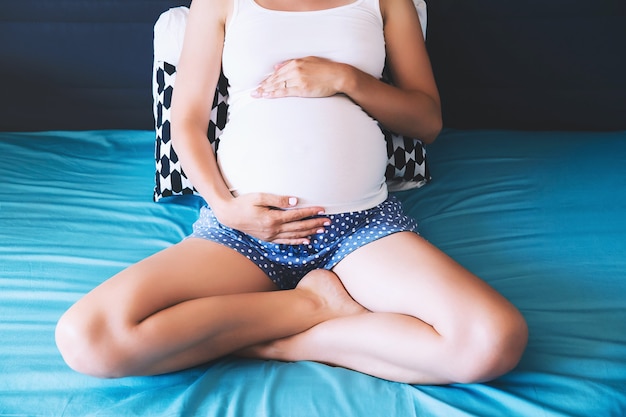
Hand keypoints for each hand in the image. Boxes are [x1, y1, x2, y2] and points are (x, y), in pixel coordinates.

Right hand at [213, 193, 328, 244]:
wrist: (229, 215)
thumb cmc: (244, 202)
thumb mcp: (260, 197)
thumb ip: (279, 199)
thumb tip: (296, 202)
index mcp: (272, 218)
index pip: (297, 215)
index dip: (311, 212)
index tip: (322, 209)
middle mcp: (273, 229)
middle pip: (299, 227)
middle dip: (315, 224)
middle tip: (328, 221)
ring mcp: (271, 236)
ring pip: (295, 235)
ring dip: (310, 233)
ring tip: (322, 230)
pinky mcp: (268, 238)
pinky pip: (286, 242)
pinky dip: (298, 241)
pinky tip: (307, 240)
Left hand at [252, 56, 346, 98]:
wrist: (338, 75)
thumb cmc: (326, 69)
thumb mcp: (308, 61)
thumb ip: (291, 63)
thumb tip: (277, 67)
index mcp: (296, 62)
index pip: (277, 73)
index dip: (267, 79)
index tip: (260, 85)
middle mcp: (294, 70)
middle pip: (275, 79)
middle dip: (263, 86)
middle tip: (253, 92)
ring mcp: (298, 79)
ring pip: (277, 85)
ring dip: (265, 90)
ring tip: (256, 95)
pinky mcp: (302, 89)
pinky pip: (285, 91)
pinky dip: (274, 94)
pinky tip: (267, 96)